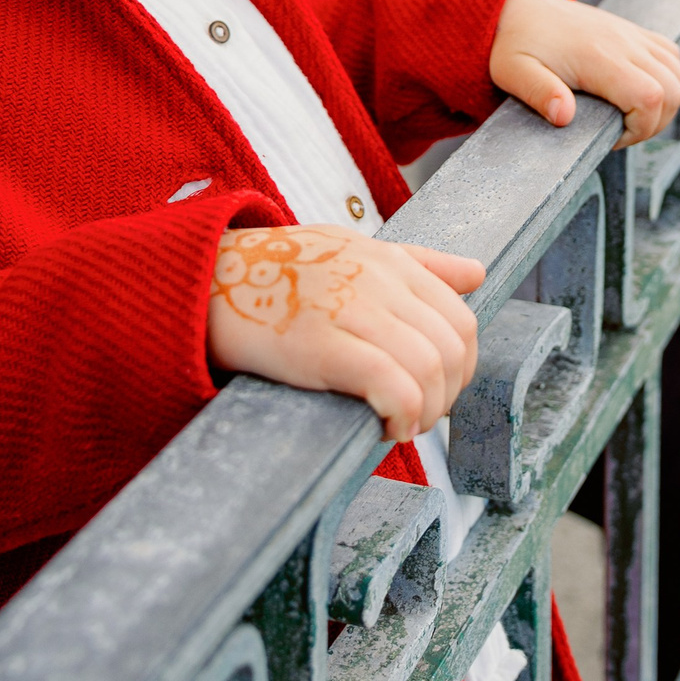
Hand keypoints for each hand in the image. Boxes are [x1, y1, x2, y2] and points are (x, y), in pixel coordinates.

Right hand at [206, 225, 484, 441]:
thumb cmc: (277, 273)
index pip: (461, 319)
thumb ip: (418, 264)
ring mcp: (351, 309)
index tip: (435, 393)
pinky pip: (392, 385)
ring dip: (425, 413)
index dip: (461, 368)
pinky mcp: (321, 345)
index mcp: (390, 261)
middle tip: (416, 417)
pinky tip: (383, 430)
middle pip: (453, 348)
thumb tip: (476, 273)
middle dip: (447, 395)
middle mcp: (378, 280)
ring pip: (429, 368)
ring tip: (397, 426)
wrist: (203, 279)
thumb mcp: (352, 249)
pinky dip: (401, 416)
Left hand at [491, 0, 679, 147]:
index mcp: (597, 56)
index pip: (649, 97)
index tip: (612, 137)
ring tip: (630, 115)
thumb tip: (564, 116)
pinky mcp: (633, 31)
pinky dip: (667, 78)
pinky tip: (637, 90)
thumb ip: (539, 93)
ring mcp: (632, 35)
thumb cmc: (515, 43)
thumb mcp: (513, 72)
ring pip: (678, 74)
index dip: (642, 128)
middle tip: (621, 131)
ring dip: (665, 102)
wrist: (520, 6)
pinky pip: (671, 55)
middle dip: (656, 122)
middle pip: (673, 89)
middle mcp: (623, 42)